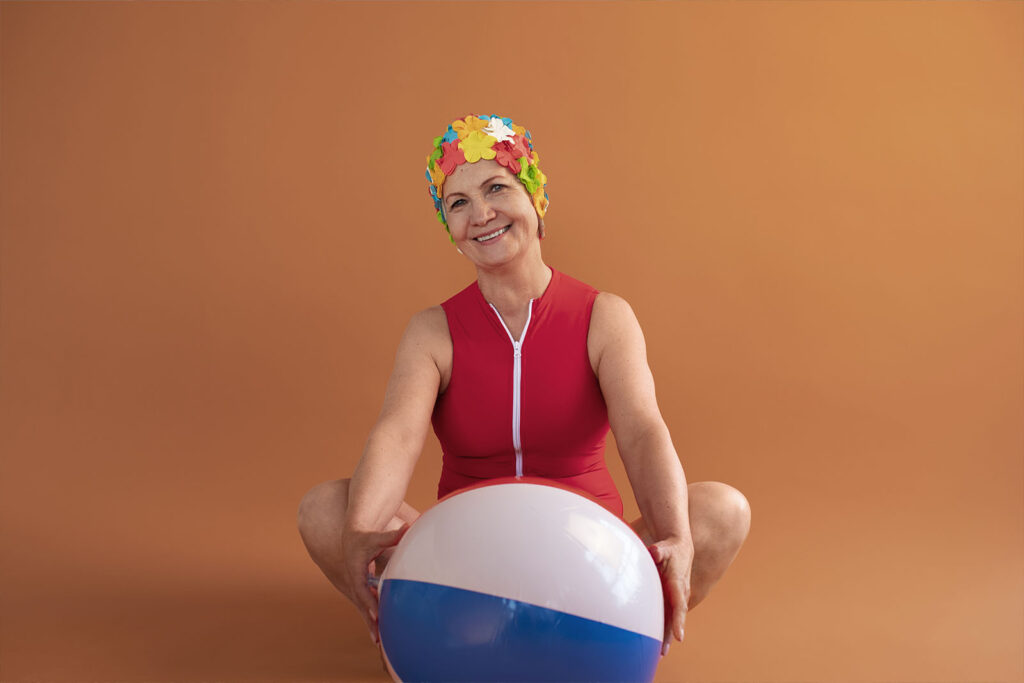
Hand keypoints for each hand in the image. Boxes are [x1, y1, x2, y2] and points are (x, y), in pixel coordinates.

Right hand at [341, 524, 408, 643]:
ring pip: (364, 607)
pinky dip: (372, 616)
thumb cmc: (364, 536)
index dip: (370, 602)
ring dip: (371, 622)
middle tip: (378, 637)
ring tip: (378, 641)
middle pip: (362, 603)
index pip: (362, 590)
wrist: (353, 536)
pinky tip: (379, 628)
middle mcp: (355, 580)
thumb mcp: (376, 537)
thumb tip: (407, 528)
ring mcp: (358, 585)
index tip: (378, 615)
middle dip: (370, 620)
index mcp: (356, 570)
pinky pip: (368, 604)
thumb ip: (391, 535)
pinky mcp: (363, 586)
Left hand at [648, 538, 693, 655]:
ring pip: (672, 619)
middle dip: (670, 635)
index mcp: (678, 583)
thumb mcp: (665, 548)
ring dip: (667, 636)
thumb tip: (654, 552)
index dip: (678, 620)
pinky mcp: (672, 599)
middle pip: (675, 618)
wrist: (680, 550)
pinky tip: (657, 640)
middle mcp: (680, 594)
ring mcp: (677, 598)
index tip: (679, 636)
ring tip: (660, 653)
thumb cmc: (670, 550)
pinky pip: (668, 615)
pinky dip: (664, 628)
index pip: (679, 605)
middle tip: (663, 651)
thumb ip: (659, 551)